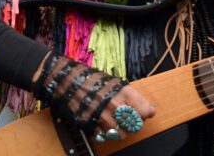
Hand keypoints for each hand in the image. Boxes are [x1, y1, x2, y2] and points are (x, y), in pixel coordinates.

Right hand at [33, 54, 155, 140]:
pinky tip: (105, 125)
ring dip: (121, 130)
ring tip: (117, 122)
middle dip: (134, 123)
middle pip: (135, 125)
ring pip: (121, 134)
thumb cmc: (90, 78)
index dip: (146, 113)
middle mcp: (115, 106)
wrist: (66, 80)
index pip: (145, 111)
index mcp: (124, 92)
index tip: (146, 112)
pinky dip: (107, 133)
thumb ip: (130, 96)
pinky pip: (105, 136)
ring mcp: (103, 117)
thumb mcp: (114, 82)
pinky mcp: (91, 125)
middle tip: (130, 118)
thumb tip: (145, 108)